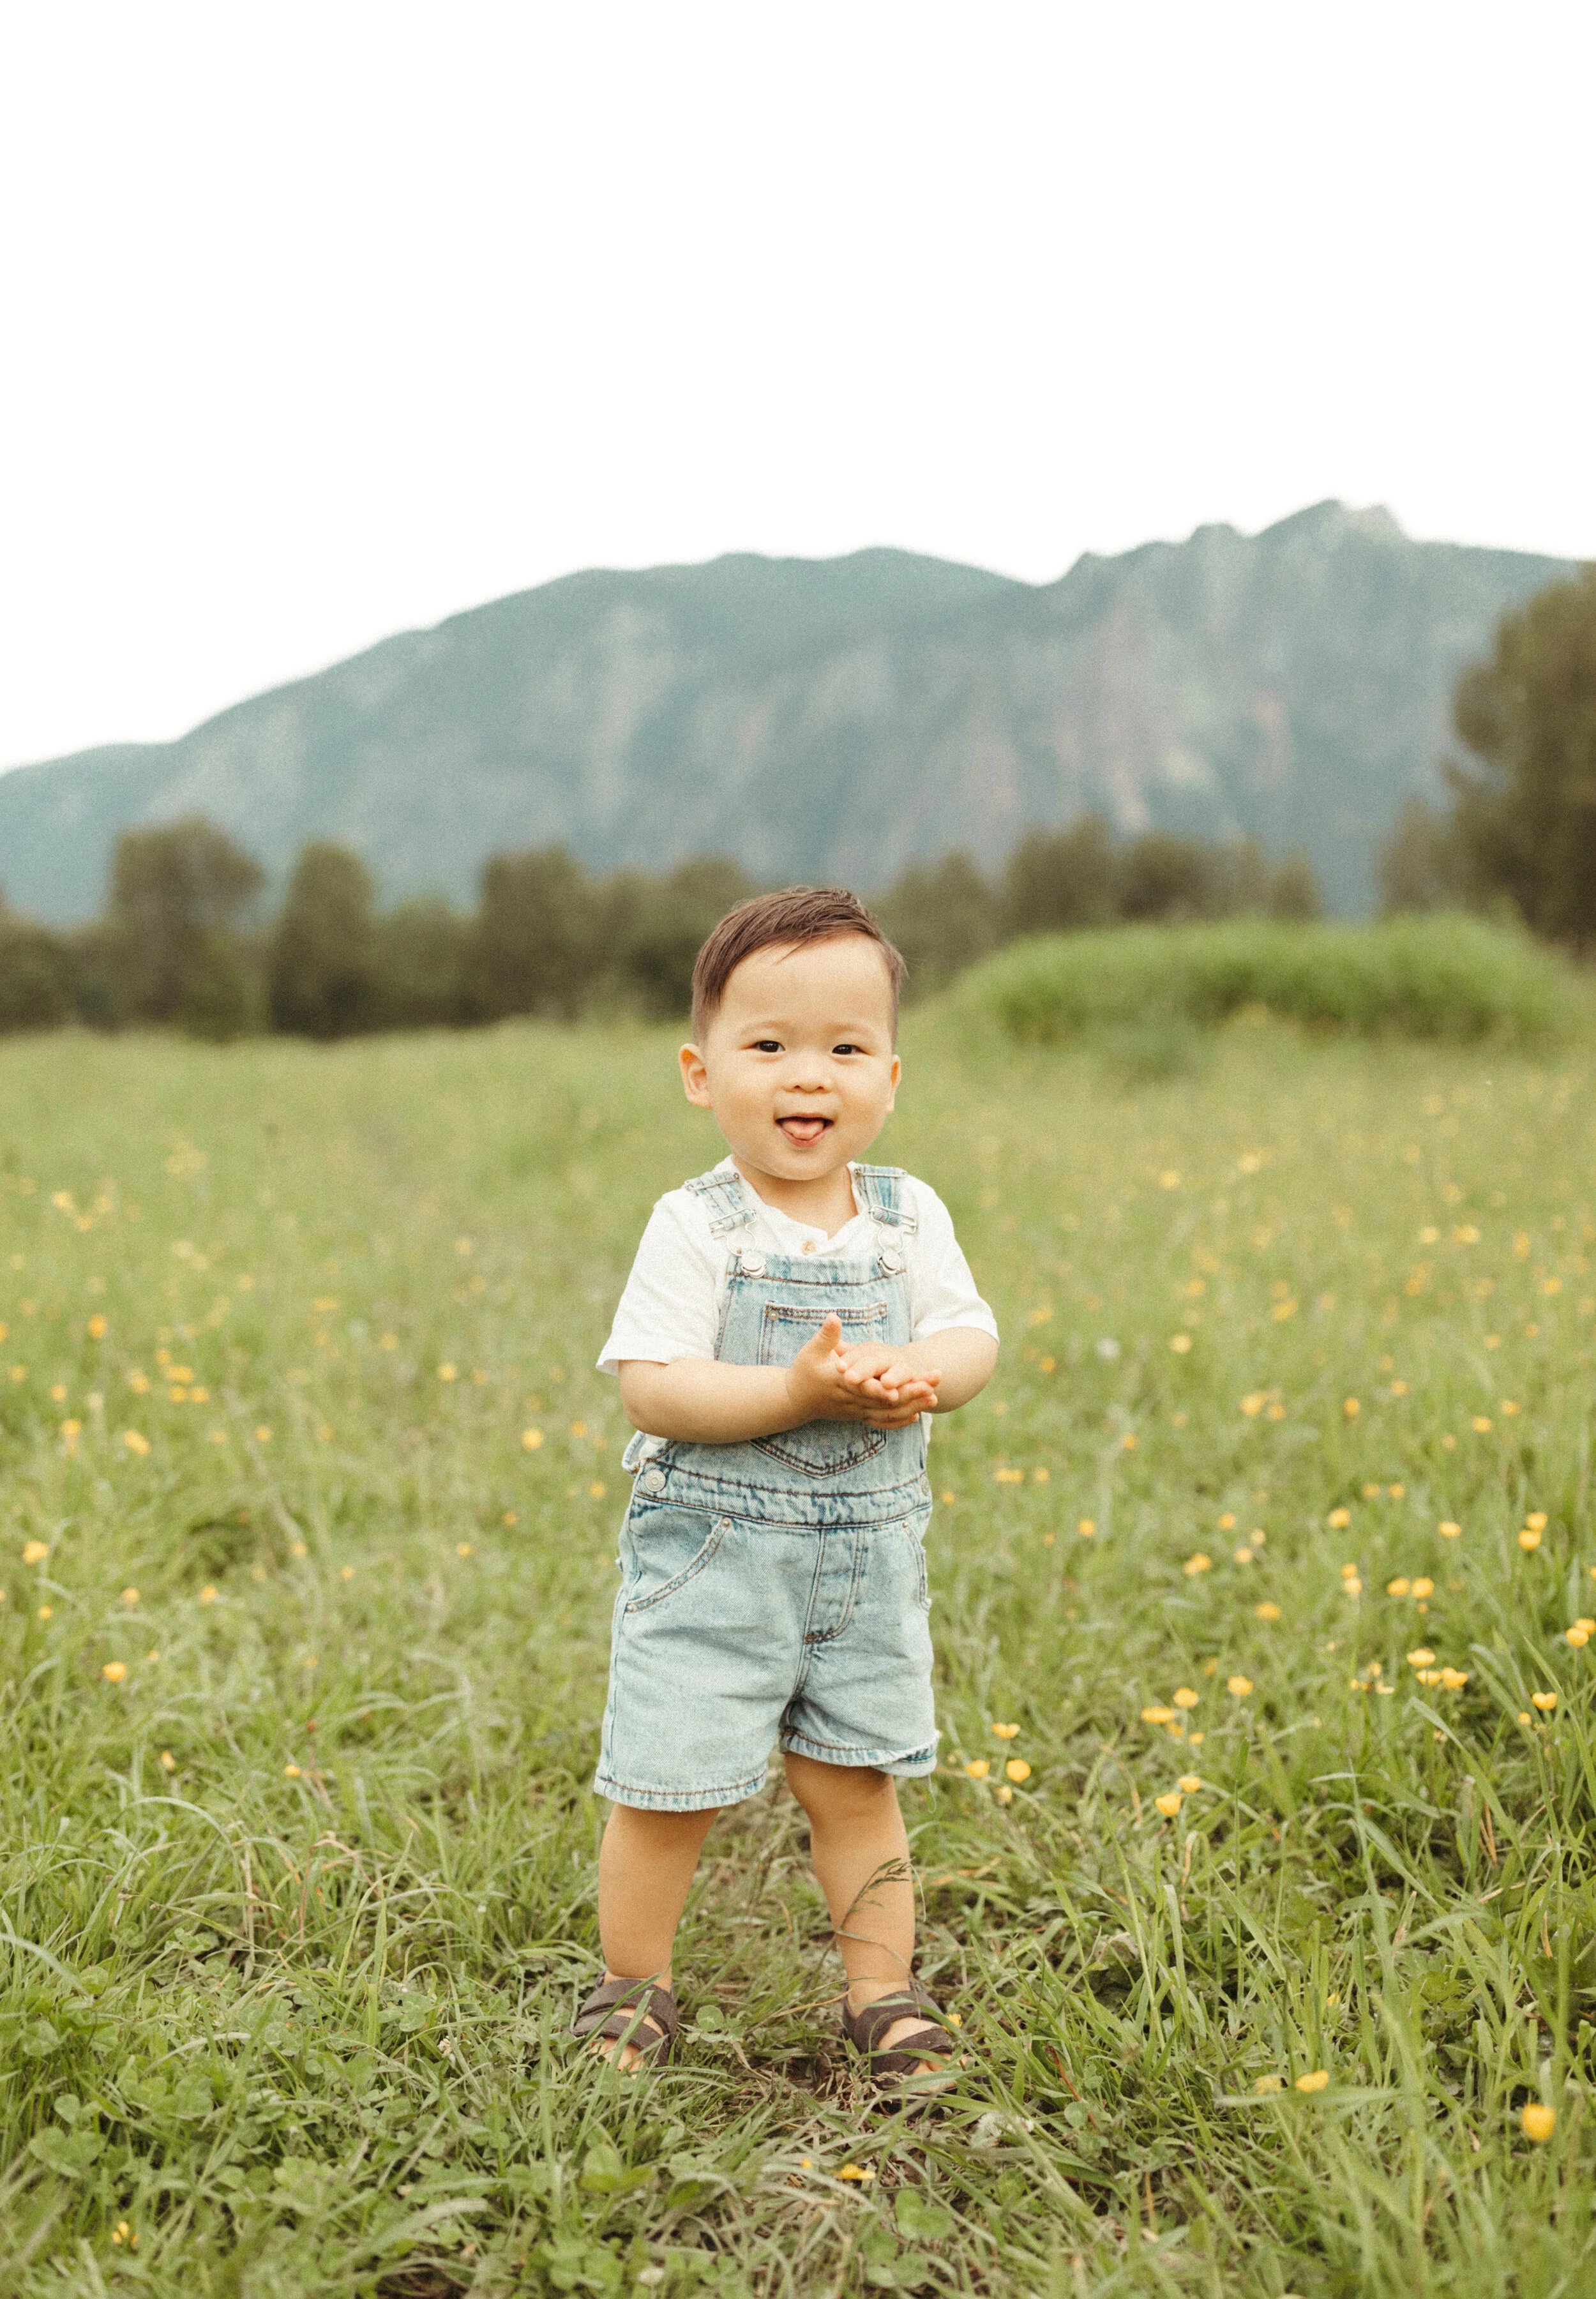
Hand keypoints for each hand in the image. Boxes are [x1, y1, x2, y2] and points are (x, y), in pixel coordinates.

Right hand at [784, 1318, 933, 1428]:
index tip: (906, 1383)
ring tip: (933, 1399)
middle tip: (932, 1387)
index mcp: (840, 1382)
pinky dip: (898, 1421)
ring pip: (886, 1413)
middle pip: (883, 1401)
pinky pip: (881, 1422)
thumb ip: (826, 1336)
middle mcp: (851, 1399)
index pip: (866, 1386)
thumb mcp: (811, 1351)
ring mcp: (856, 1410)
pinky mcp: (858, 1415)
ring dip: (911, 1407)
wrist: (795, 1400)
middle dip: (909, 1395)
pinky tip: (916, 1415)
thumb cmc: (803, 1372)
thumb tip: (834, 1316)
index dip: (885, 1387)